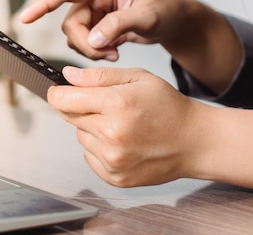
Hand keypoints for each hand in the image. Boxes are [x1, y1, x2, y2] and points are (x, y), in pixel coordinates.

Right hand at [20, 0, 241, 93]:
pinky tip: (115, 53)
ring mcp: (96, 14)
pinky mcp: (99, 27)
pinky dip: (96, 53)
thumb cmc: (167, 9)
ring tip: (115, 53)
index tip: (26, 18)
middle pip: (70, 24)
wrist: (176, 20)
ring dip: (91, 51)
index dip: (43, 4)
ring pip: (76, 37)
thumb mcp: (148, 16)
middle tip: (108, 54)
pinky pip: (85, 43)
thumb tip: (94, 40)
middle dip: (85, 44)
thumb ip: (119, 25)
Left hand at [48, 66, 203, 186]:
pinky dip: (99, 148)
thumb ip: (98, 76)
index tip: (61, 91)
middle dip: (81, 108)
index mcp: (116, 105)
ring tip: (121, 125)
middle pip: (69, 117)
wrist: (195, 142)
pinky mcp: (114, 176)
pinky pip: (89, 156)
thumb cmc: (169, 107)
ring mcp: (113, 159)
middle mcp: (112, 134)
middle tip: (108, 107)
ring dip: (92, 129)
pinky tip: (123, 142)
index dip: (58, 92)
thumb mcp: (137, 78)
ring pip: (80, 136)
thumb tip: (67, 76)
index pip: (62, 99)